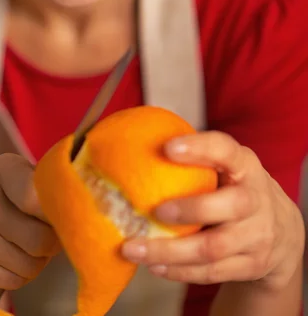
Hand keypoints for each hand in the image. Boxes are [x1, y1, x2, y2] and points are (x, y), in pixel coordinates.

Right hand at [0, 154, 59, 290]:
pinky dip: (19, 276)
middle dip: (52, 244)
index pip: (36, 198)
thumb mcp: (27, 179)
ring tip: (29, 248)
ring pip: (28, 264)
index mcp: (3, 169)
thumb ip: (52, 189)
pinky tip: (10, 259)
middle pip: (39, 239)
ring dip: (38, 262)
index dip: (58, 213)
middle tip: (49, 236)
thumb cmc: (10, 199)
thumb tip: (82, 211)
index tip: (63, 215)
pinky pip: (12, 281)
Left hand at [122, 132, 304, 289]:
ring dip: (171, 251)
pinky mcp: (251, 265)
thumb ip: (195, 157)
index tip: (168, 147)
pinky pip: (212, 272)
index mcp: (245, 165)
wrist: (281, 230)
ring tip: (135, 248)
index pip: (226, 150)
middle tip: (156, 210)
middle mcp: (256, 199)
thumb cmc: (234, 187)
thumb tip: (136, 144)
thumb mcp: (226, 165)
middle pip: (230, 205)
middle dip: (191, 209)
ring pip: (214, 248)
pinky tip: (152, 266)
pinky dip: (179, 271)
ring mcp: (257, 235)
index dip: (199, 148)